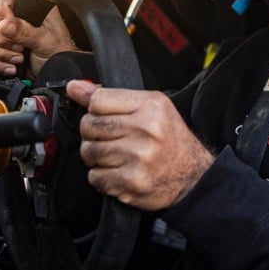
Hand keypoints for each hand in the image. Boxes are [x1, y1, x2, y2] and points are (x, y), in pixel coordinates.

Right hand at [0, 0, 75, 79]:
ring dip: (3, 52)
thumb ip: (26, 32)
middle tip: (21, 46)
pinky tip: (12, 66)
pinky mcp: (3, 47)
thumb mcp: (46, 41)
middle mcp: (19, 15)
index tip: (6, 24)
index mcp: (33, 4)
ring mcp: (9, 31)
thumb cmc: (62, 54)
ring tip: (20, 57)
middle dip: (5, 38)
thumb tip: (5, 24)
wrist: (58, 75)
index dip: (4, 7)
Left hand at [66, 79, 213, 210]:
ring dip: (95, 157)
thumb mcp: (151, 108)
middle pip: (89, 126)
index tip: (103, 117)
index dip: (95, 110)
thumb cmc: (171, 140)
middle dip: (92, 134)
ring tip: (114, 156)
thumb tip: (74, 86)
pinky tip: (118, 172)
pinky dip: (101, 177)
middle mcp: (145, 130)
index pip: (98, 100)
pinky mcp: (131, 182)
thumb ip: (112, 96)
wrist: (194, 176)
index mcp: (151, 106)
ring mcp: (138, 158)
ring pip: (88, 152)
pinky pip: (95, 177)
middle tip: (109, 139)